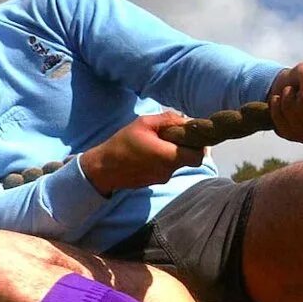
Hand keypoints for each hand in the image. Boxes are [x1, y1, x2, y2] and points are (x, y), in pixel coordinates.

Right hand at [79, 110, 203, 195]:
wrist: (103, 168)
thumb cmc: (123, 143)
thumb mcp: (144, 123)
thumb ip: (168, 120)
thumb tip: (187, 120)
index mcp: (169, 156)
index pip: (199, 156)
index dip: (199, 146)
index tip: (191, 135)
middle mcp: (169, 170)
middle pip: (189, 159)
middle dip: (185, 146)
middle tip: (172, 135)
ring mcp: (162, 178)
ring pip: (177, 163)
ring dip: (173, 152)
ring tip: (156, 142)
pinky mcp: (154, 181)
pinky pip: (166, 169)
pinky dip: (163, 160)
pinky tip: (149, 152)